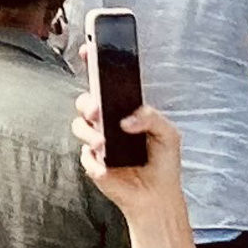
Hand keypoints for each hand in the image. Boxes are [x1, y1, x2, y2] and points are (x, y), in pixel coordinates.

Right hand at [74, 74, 187, 211]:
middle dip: (87, 103)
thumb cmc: (163, 163)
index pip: (104, 84)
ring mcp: (97, 142)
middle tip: (97, 111)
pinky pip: (84, 156)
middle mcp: (106, 123)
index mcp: (123, 110)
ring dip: (89, 133)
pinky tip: (107, 166)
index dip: (93, 64)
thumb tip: (126, 120)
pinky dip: (94, 161)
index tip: (88, 50)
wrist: (158, 197)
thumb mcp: (168, 133)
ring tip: (104, 143)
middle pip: (85, 101)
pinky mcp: (92, 163)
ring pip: (79, 125)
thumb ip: (151, 117)